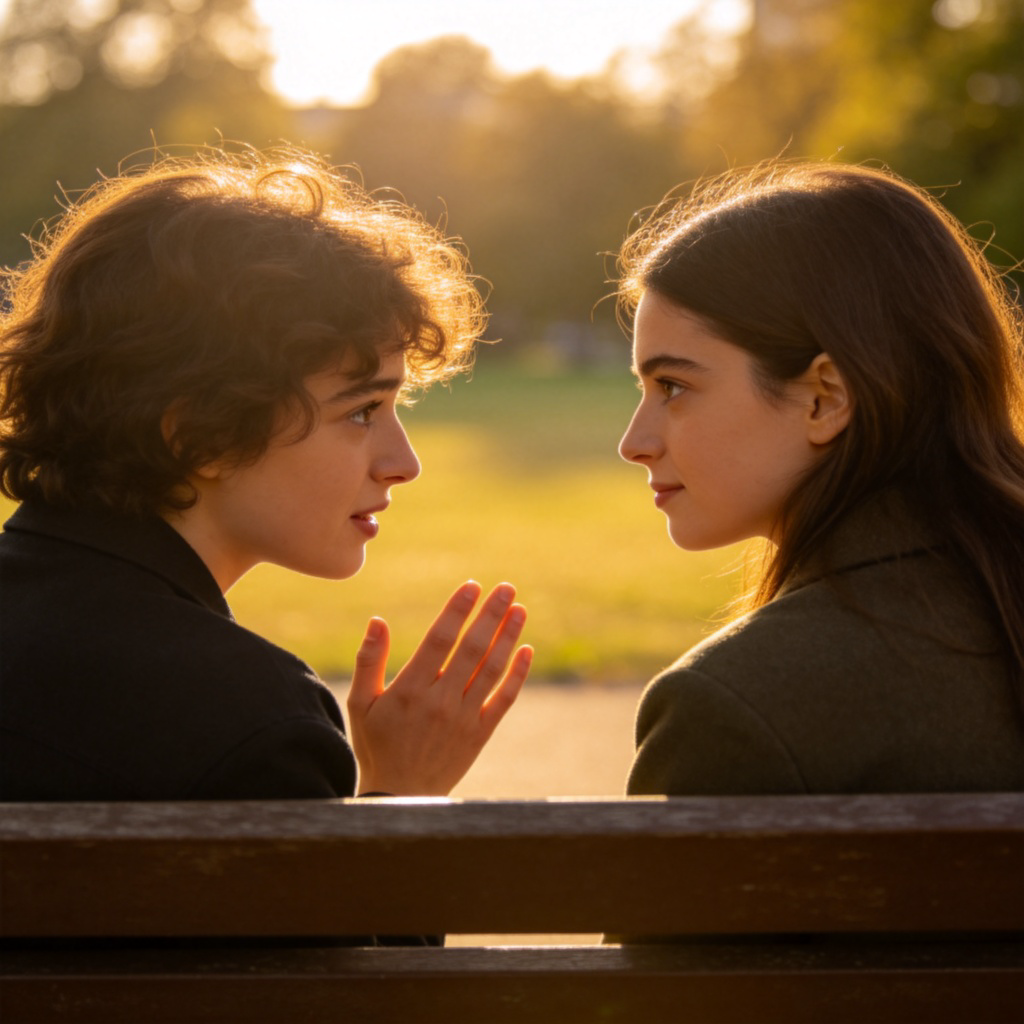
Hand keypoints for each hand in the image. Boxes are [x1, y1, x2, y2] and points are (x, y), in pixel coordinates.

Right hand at [346, 581, 531, 795]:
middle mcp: (440, 701)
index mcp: (410, 689)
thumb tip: (377, 620)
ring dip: (508, 636)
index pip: (439, 640)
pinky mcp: (480, 734)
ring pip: (492, 670)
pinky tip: (527, 649)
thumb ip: (369, 661)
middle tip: (506, 587)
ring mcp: (464, 718)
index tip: (472, 586)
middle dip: (491, 615)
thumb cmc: (377, 745)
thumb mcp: (361, 704)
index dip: (457, 611)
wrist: (401, 798)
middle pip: (472, 649)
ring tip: (520, 609)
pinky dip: (518, 674)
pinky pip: (504, 699)